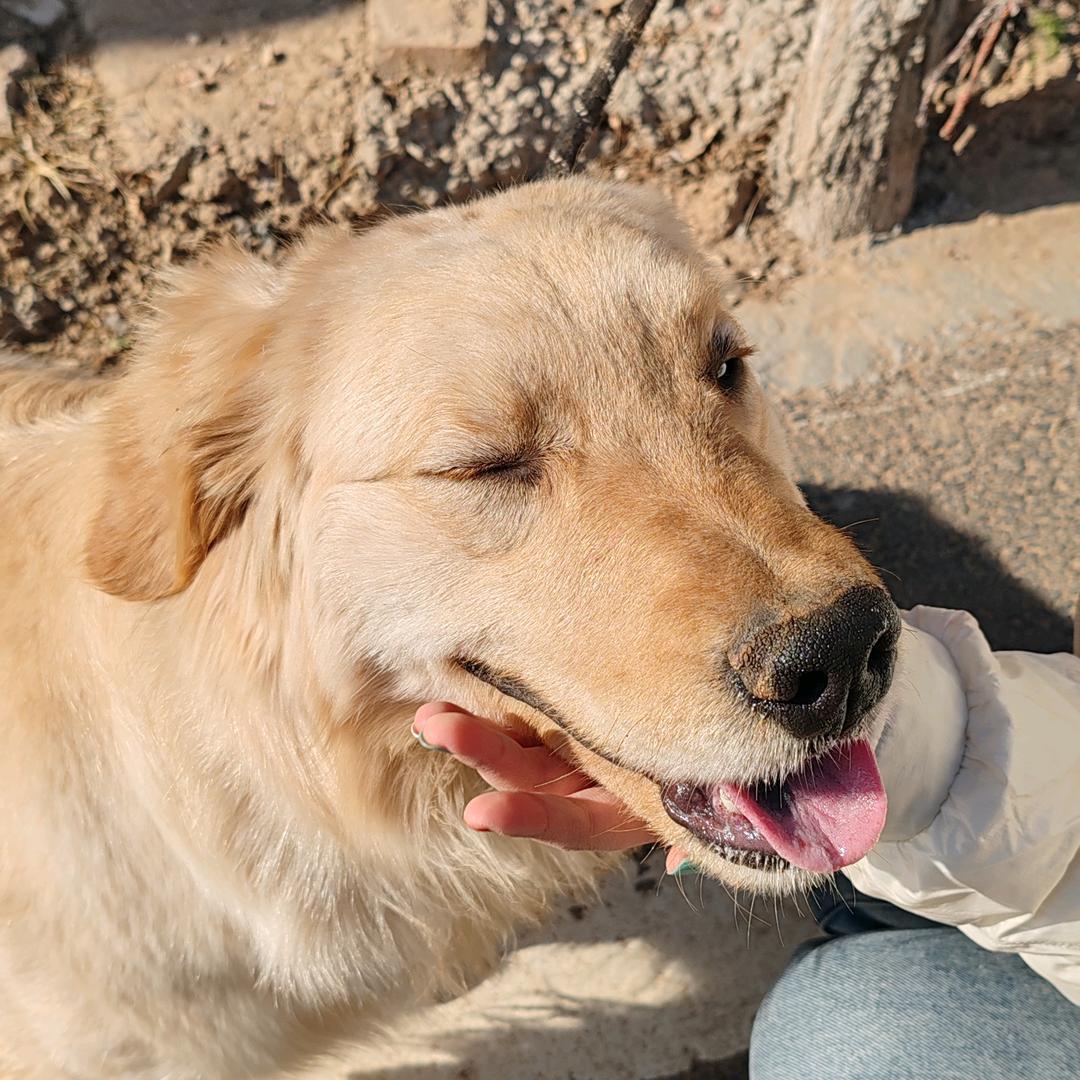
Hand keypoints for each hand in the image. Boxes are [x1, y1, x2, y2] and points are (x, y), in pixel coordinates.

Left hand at [413, 703, 691, 871]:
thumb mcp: (716, 807)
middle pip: (524, 774)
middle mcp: (579, 785)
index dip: (525, 816)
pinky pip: (522, 704)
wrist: (713, 748)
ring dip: (469, 728)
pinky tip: (455, 677)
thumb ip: (694, 834)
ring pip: (512, 739)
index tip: (480, 812)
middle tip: (437, 727)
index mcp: (612, 815)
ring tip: (429, 711)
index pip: (566, 820)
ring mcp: (565, 750)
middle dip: (480, 751)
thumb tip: (678, 862)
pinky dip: (489, 694)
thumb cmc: (714, 783)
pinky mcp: (560, 712)